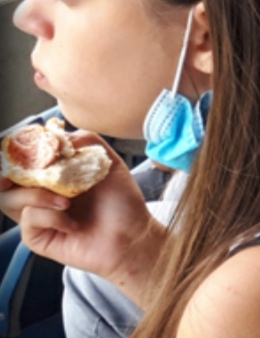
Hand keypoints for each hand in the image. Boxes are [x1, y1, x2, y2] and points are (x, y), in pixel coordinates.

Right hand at [0, 134, 163, 301]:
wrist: (132, 235)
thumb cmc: (120, 202)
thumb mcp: (107, 162)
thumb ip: (86, 141)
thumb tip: (58, 137)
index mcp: (51, 174)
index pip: (20, 160)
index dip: (17, 152)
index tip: (28, 146)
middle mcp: (37, 194)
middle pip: (5, 179)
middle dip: (15, 171)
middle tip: (38, 170)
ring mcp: (34, 216)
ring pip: (9, 198)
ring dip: (36, 194)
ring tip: (67, 199)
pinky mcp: (36, 236)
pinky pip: (28, 218)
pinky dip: (50, 215)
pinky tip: (71, 222)